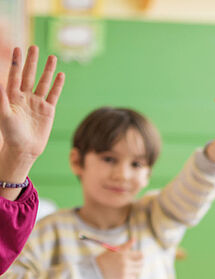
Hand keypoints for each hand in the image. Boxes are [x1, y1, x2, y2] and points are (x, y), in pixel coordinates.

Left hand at [0, 46, 64, 161]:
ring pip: (43, 83)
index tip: (18, 49)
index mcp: (12, 96)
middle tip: (34, 47)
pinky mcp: (48, 110)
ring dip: (47, 70)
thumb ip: (2, 99)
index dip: (16, 62)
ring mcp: (37, 103)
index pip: (14, 75)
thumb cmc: (11, 133)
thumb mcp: (4, 115)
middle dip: (31, 62)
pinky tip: (60, 75)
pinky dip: (57, 85)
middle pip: (29, 75)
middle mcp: (25, 97)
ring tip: (52, 57)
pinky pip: (53, 95)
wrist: (25, 148)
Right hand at [95, 240, 143, 278]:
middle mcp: (126, 263)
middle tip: (137, 262)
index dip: (141, 256)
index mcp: (124, 254)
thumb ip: (126, 245)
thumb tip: (134, 239)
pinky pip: (134, 277)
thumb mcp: (115, 250)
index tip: (140, 256)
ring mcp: (125, 271)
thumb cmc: (105, 258)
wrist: (95, 270)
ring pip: (138, 271)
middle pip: (141, 263)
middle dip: (140, 262)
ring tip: (132, 268)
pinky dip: (132, 276)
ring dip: (137, 269)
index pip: (141, 255)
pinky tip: (127, 273)